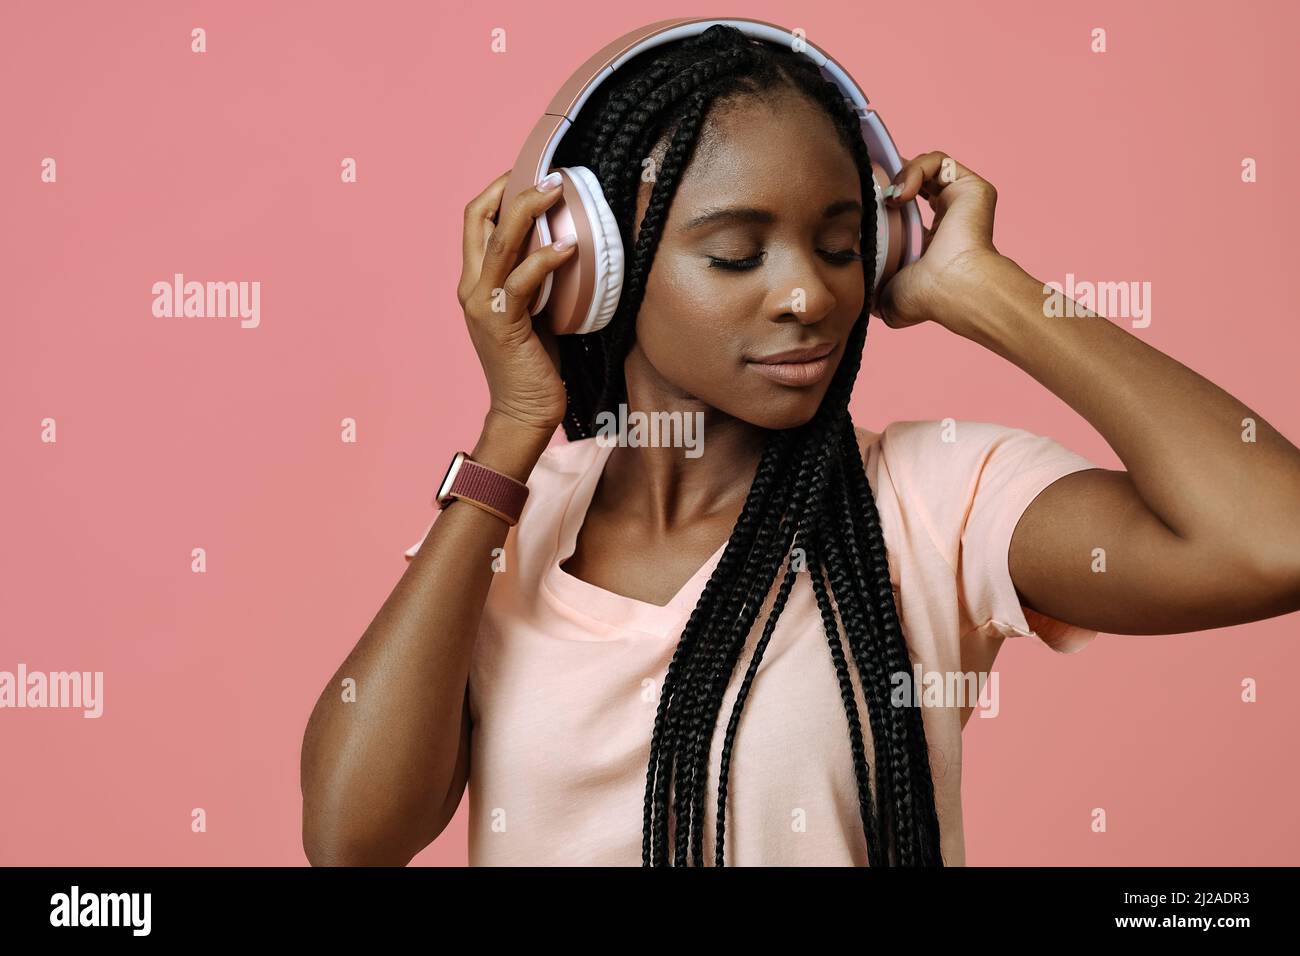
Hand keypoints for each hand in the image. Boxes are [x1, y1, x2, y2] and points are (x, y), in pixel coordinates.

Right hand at [458, 169, 576, 434]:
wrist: (523, 410)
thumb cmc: (533, 361)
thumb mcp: (533, 309)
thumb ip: (535, 278)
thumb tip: (565, 242)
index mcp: (475, 280)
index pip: (476, 220)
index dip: (498, 190)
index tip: (530, 172)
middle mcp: (471, 287)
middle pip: (478, 219)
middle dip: (510, 187)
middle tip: (549, 173)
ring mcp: (483, 304)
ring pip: (499, 242)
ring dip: (528, 210)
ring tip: (557, 191)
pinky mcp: (502, 322)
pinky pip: (522, 280)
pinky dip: (545, 259)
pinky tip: (568, 247)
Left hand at [874, 151, 1007, 331]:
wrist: (952, 288)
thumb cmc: (923, 298)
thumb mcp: (883, 296)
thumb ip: (870, 284)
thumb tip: (855, 286)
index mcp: (930, 242)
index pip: (904, 210)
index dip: (882, 201)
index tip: (862, 204)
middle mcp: (948, 219)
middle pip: (914, 182)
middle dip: (889, 180)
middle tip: (870, 191)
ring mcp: (961, 201)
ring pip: (925, 168)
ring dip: (900, 175)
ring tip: (890, 198)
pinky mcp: (972, 188)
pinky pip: (938, 161)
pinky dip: (916, 170)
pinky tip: (902, 194)